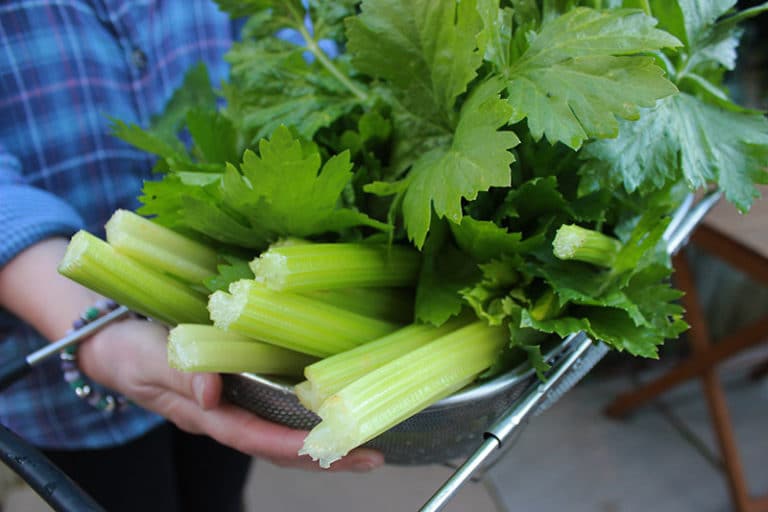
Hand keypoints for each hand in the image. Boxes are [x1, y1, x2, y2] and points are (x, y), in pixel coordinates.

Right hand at [79, 317, 383, 471]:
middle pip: (280, 446)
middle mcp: (226, 416)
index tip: (330, 446)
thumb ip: (179, 374)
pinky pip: (278, 411)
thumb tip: (213, 392)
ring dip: (324, 442)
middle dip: (325, 456)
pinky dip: (308, 417)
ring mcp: (235, 405)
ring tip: (365, 443)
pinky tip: (333, 412)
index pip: (256, 436)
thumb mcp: (149, 359)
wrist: (112, 344)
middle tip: (371, 456)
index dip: (293, 443)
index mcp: (205, 414)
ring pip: (284, 433)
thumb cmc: (129, 352)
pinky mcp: (240, 388)